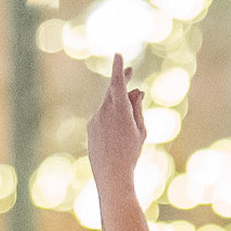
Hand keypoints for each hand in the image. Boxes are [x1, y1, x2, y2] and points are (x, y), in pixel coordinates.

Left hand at [88, 56, 148, 193]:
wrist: (111, 174)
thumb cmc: (130, 153)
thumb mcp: (140, 130)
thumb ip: (137, 109)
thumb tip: (136, 92)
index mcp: (119, 109)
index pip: (118, 83)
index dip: (119, 69)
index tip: (118, 56)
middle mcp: (104, 111)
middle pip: (113, 90)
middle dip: (121, 81)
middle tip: (130, 71)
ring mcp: (95, 119)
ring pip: (109, 105)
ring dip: (120, 106)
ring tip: (131, 120)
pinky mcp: (91, 128)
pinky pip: (103, 117)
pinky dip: (113, 118)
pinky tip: (118, 136)